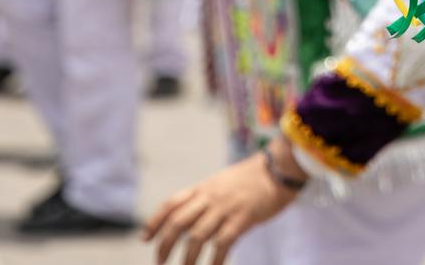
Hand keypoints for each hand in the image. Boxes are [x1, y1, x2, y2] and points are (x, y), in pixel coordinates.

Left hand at [143, 147, 300, 263]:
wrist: (279, 169)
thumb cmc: (253, 178)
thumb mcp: (223, 182)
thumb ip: (207, 198)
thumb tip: (192, 219)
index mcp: (204, 187)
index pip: (172, 203)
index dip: (155, 221)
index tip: (145, 238)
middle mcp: (211, 196)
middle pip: (178, 221)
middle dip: (165, 244)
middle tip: (160, 262)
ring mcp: (226, 207)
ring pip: (197, 235)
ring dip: (188, 257)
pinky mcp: (243, 218)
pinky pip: (223, 243)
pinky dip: (216, 259)